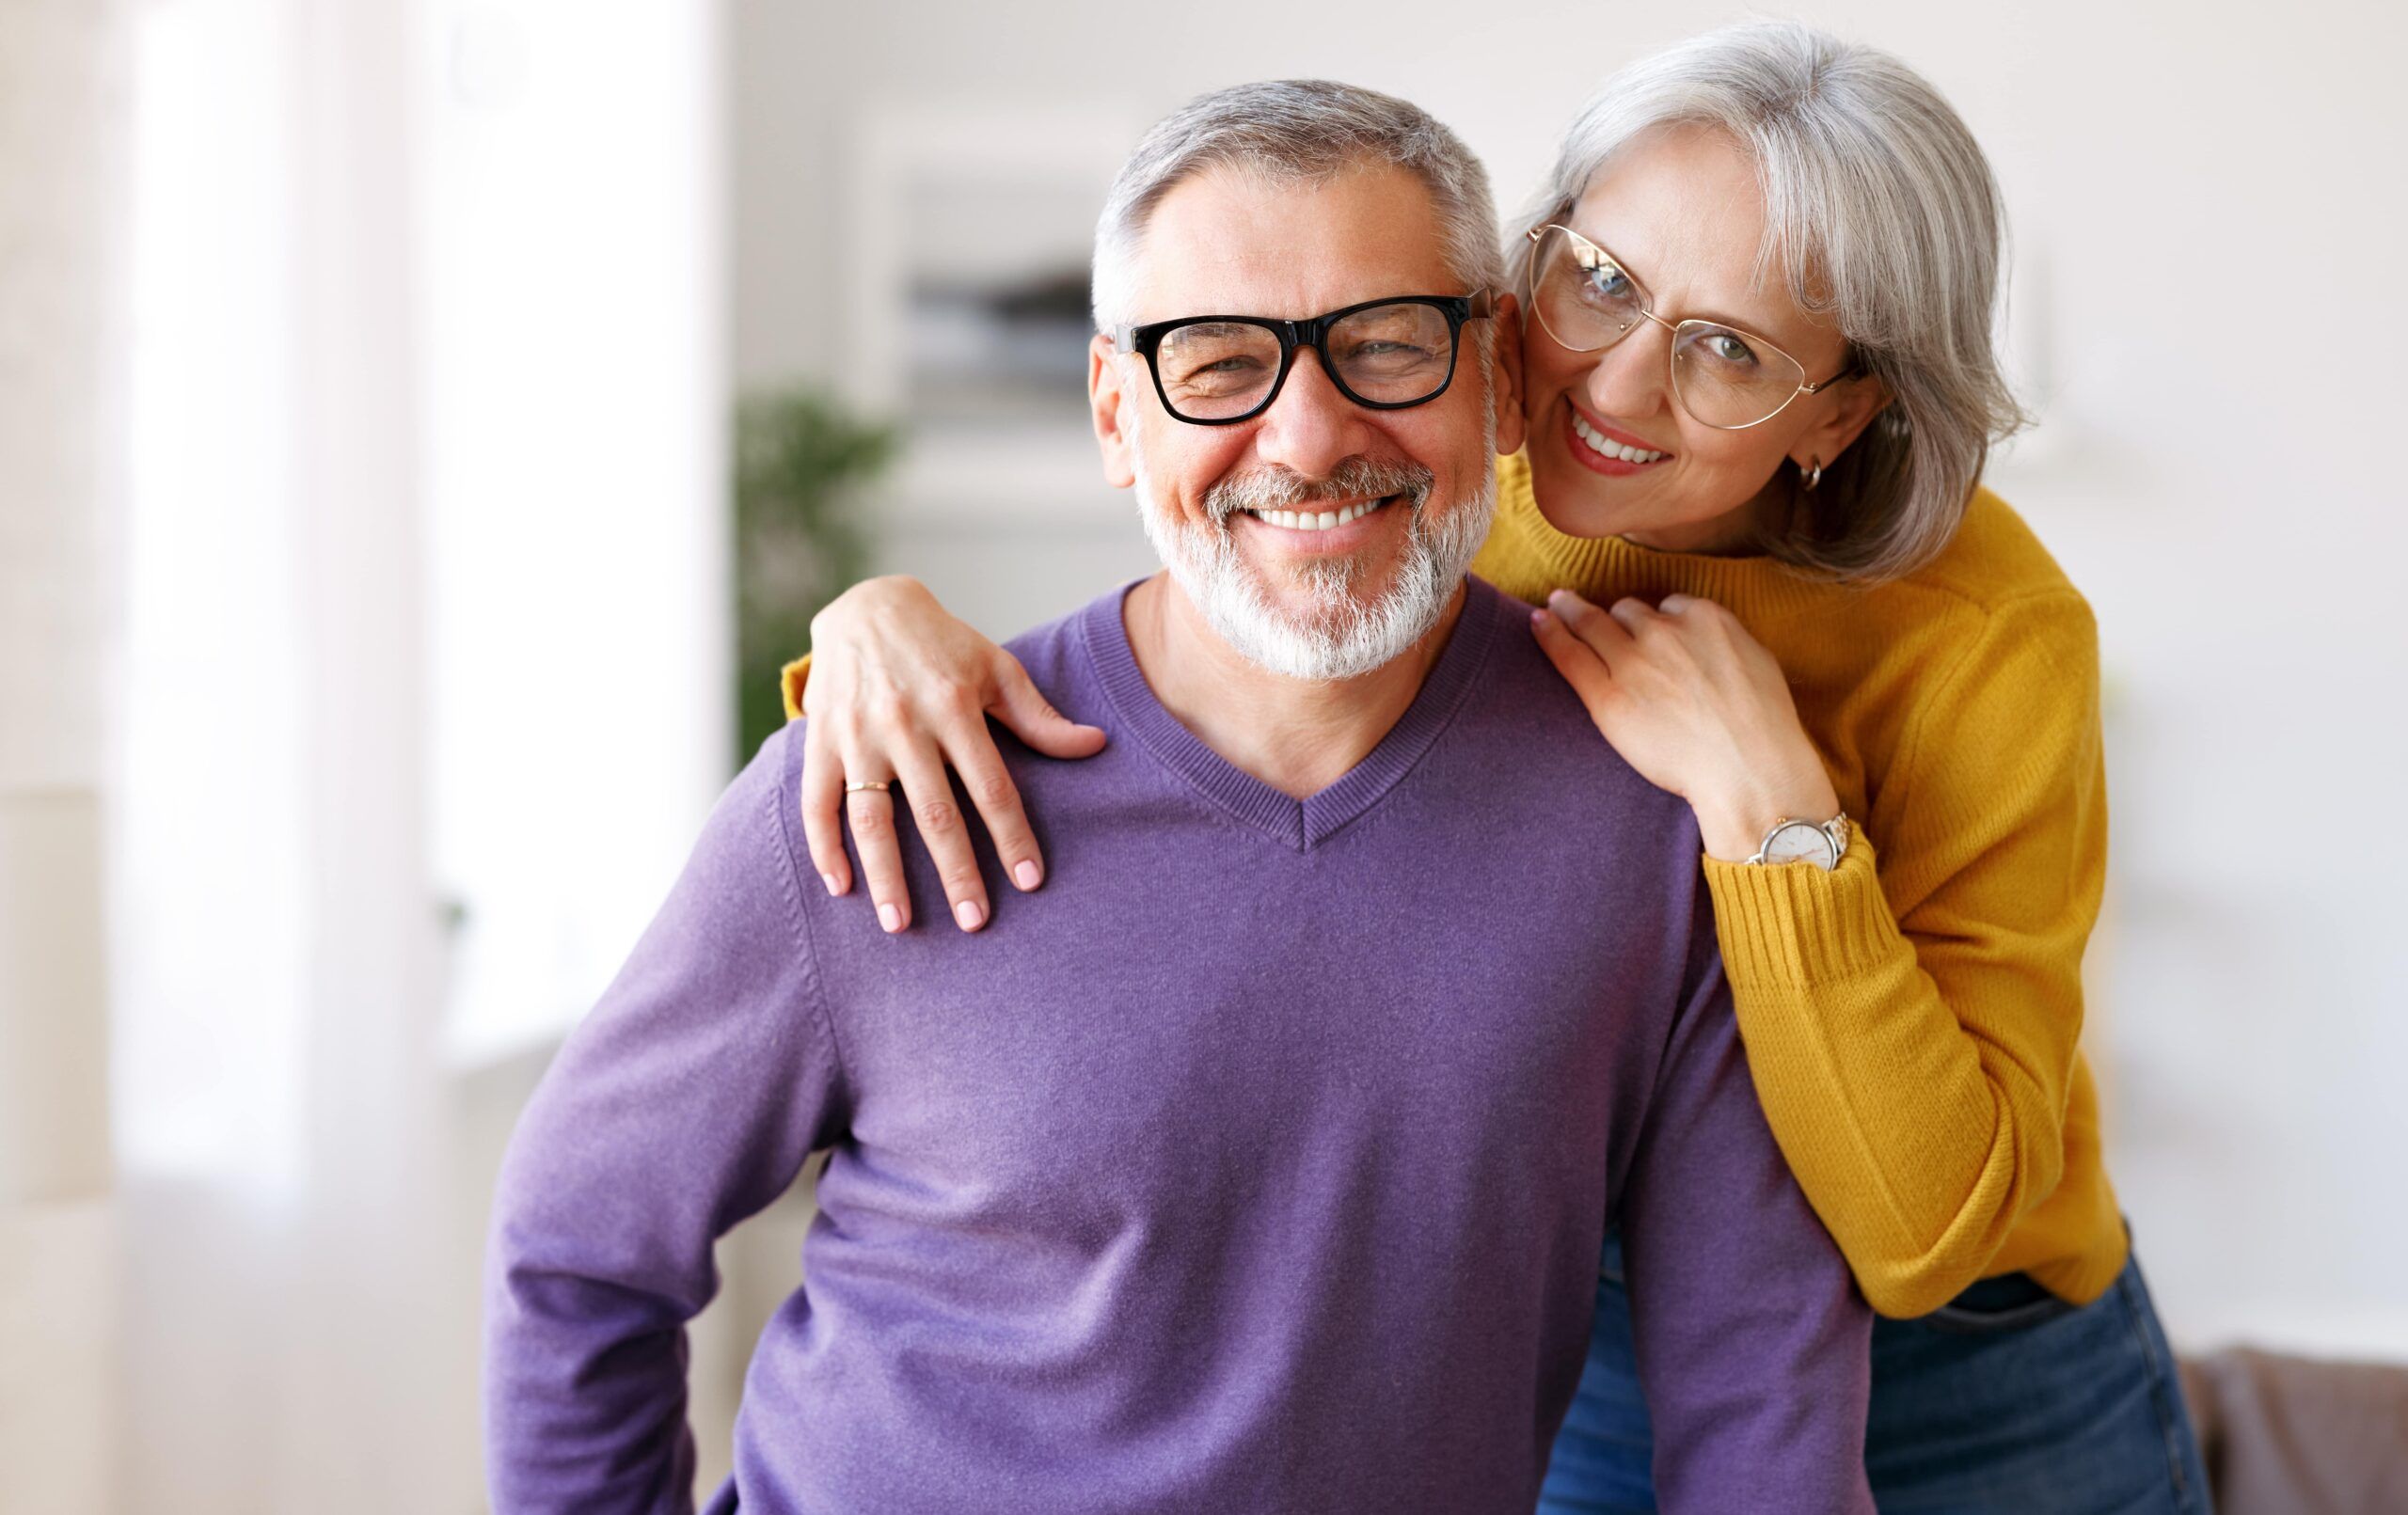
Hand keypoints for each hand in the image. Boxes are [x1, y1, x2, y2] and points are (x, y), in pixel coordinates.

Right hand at [801, 577, 1107, 931]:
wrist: (866, 607)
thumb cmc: (943, 645)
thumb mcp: (997, 668)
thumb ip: (1039, 716)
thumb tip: (1095, 746)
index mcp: (955, 707)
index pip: (991, 786)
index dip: (1012, 836)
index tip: (1030, 880)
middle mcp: (904, 725)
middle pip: (935, 813)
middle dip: (956, 872)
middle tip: (975, 922)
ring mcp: (857, 736)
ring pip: (871, 818)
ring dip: (886, 876)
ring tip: (900, 925)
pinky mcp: (820, 742)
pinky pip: (817, 803)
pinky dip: (823, 847)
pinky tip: (842, 888)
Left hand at [1529, 589, 1838, 862]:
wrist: (1749, 771)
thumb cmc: (1763, 728)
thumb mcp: (1757, 661)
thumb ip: (1724, 641)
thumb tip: (1709, 639)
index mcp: (1705, 618)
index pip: (1668, 605)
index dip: (1657, 621)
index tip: (1649, 632)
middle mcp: (1665, 631)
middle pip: (1628, 610)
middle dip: (1618, 620)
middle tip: (1600, 622)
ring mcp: (1633, 662)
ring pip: (1594, 623)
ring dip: (1575, 613)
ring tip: (1556, 607)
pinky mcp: (1606, 696)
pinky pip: (1569, 653)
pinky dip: (1549, 633)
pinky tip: (1538, 622)